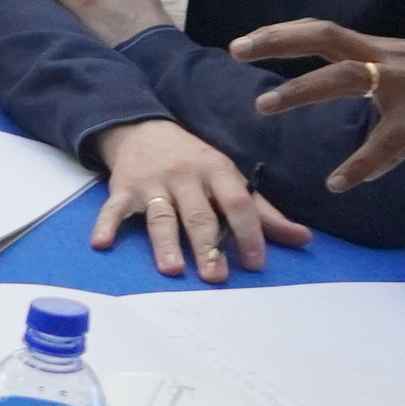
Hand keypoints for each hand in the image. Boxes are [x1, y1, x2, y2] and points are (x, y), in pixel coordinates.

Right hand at [89, 117, 308, 283]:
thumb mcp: (229, 177)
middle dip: (207, 245)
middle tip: (215, 276)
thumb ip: (262, 211)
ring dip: (165, 242)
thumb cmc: (194, 161)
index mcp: (217, 170)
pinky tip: (102, 243)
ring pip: (161, 215)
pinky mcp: (123, 187)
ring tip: (171, 269)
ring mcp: (152, 182)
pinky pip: (114, 208)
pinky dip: (107, 225)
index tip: (254, 262)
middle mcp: (185, 175)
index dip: (248, 232)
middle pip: (198, 213)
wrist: (143, 129)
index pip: (237, 202)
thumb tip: (302, 238)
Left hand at [232, 22, 404, 194]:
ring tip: (263, 107)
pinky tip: (339, 181)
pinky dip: (362, 163)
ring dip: (301, 91)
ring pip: (346, 78)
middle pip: (325, 37)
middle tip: (234, 49)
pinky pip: (387, 142)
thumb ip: (384, 83)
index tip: (244, 41)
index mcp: (386, 53)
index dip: (284, 35)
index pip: (327, 34)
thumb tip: (359, 92)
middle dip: (277, 40)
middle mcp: (391, 60)